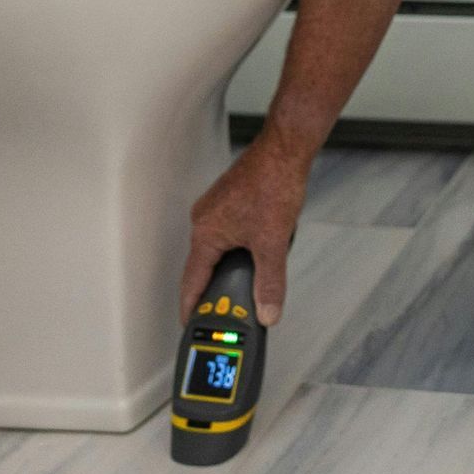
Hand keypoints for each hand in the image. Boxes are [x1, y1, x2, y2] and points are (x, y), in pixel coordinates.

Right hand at [179, 138, 308, 324]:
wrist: (284, 151)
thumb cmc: (272, 184)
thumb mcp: (273, 243)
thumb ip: (270, 282)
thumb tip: (267, 310)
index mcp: (206, 232)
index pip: (192, 280)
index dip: (191, 305)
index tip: (189, 323)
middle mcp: (204, 220)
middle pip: (203, 266)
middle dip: (214, 289)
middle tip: (225, 311)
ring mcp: (215, 209)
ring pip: (215, 250)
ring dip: (227, 268)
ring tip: (243, 287)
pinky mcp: (228, 202)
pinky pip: (225, 235)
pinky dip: (235, 251)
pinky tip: (254, 255)